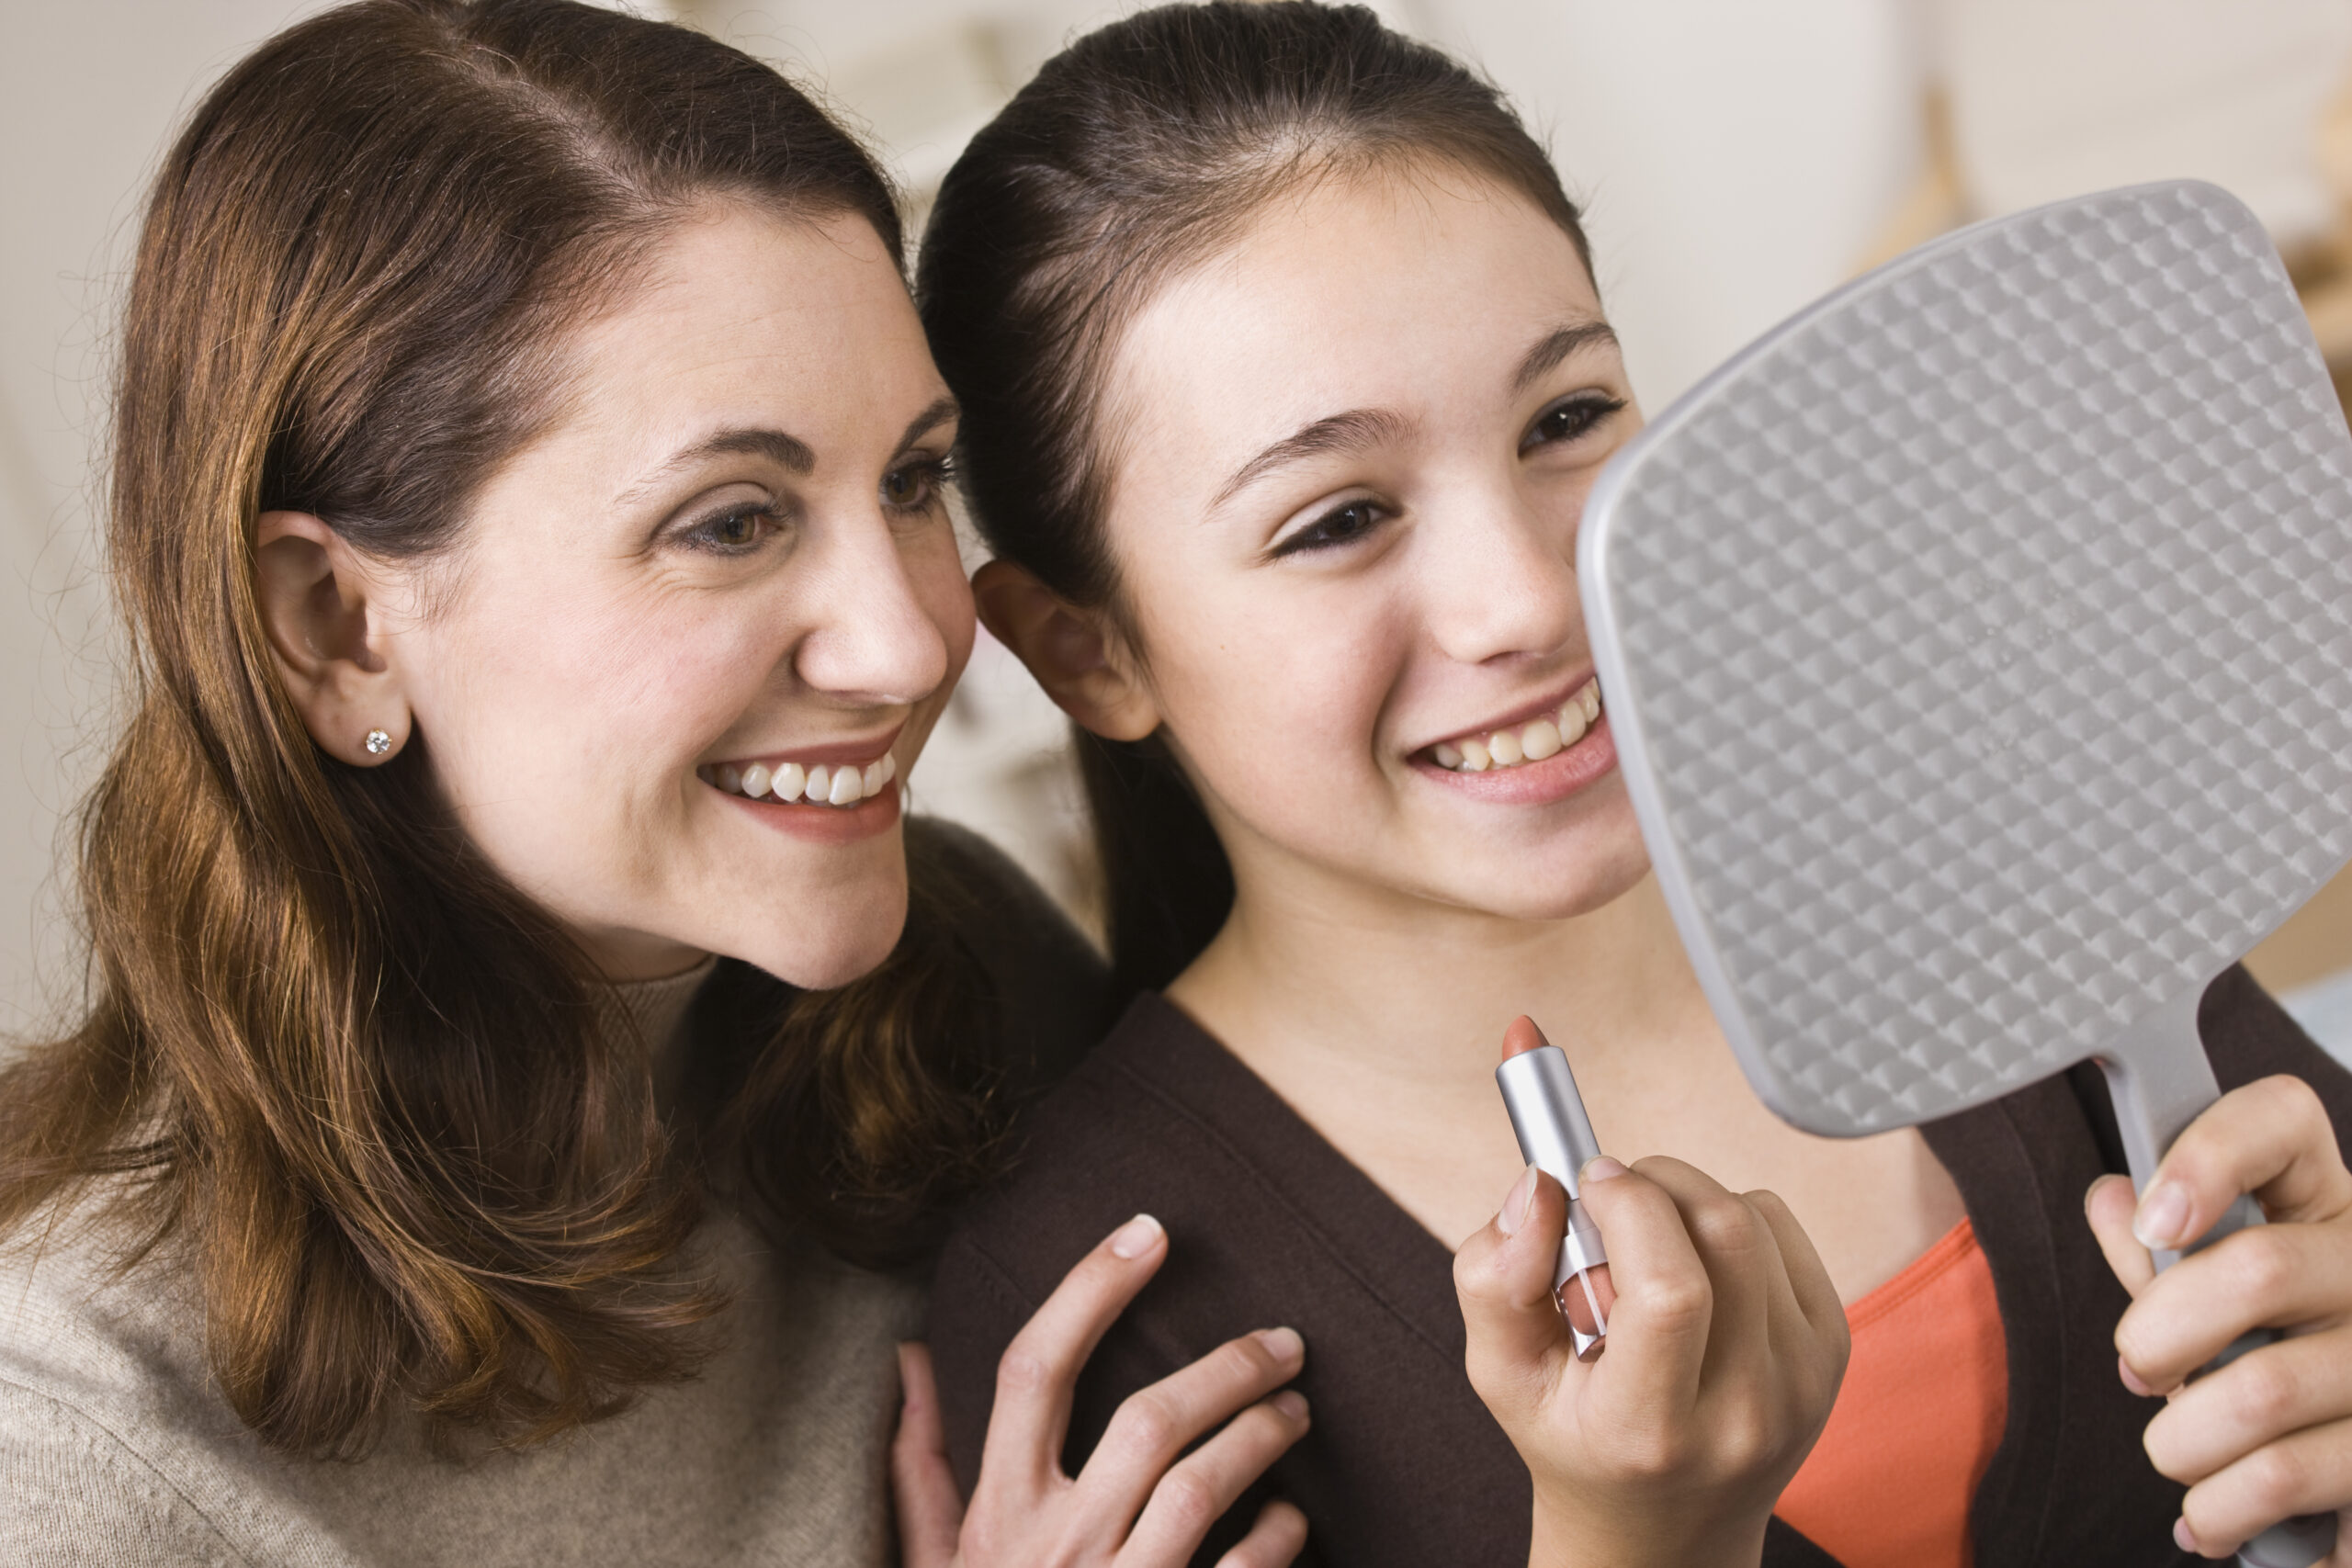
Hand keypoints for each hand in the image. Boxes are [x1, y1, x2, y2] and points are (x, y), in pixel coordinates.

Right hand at [892, 1214, 1311, 1567]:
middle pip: (1146, 1420)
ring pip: (1201, 1488)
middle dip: (1226, 1367)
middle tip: (1284, 1340)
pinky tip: (1294, 1520)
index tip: (1149, 1232)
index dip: (1090, 1290)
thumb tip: (909, 1357)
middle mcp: (1054, 1547)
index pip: (1034, 1369)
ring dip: (1261, 1437)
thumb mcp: (936, 1561)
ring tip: (1298, 1412)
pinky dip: (1278, 1540)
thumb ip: (923, 1464)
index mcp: (997, 1515)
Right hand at [1455, 1158, 1847, 1567]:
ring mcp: (1802, 1382)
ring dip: (1688, 1198)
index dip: (1628, 1208)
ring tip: (1646, 1249)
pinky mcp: (1832, 1350)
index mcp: (1651, 1431)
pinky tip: (1695, 1265)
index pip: (1669, 1292)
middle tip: (1609, 1204)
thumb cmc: (1577, 1442)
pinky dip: (1730, 1216)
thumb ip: (1495, 1280)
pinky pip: (1782, 1228)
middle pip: (1726, 1233)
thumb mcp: (1503, 1376)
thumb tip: (1542, 1187)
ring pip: (1754, 1218)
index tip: (1588, 1184)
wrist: (1667, 1528)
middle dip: (1656, 1182)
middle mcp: (1744, 1413)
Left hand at [2086, 1074, 2351, 1561]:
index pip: (2281, 1120)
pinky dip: (2220, 1508)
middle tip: (2139, 1368)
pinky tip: (2211, 1512)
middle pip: (2255, 1269)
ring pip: (2261, 1390)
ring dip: (2181, 1439)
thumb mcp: (2209, 1298)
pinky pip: (2285, 1476)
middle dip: (2158, 1334)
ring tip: (2176, 1451)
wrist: (2340, 1483)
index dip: (2209, 1156)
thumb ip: (2159, 1253)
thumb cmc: (2265, 1365)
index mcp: (2325, 1203)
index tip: (2154, 1221)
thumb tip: (2112, 1199)